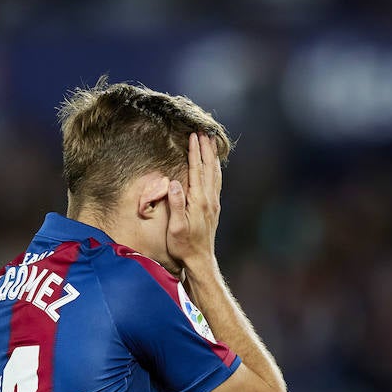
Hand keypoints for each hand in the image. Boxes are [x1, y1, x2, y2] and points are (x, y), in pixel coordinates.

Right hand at [166, 133, 221, 271]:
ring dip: (212, 156)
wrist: (199, 260)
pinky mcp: (214, 207)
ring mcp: (213, 203)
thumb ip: (176, 205)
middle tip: (205, 131)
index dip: (195, 153)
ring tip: (211, 142)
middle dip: (206, 149)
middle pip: (209, 168)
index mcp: (198, 202)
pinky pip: (217, 182)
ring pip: (215, 174)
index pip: (197, 171)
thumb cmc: (183, 246)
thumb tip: (175, 184)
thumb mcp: (176, 228)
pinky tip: (214, 165)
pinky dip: (216, 169)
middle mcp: (209, 200)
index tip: (194, 136)